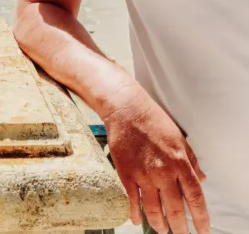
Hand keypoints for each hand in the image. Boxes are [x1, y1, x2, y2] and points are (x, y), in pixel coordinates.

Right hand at [101, 82, 208, 233]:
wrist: (126, 109)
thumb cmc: (154, 120)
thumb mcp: (179, 138)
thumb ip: (191, 160)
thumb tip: (201, 179)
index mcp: (180, 163)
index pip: (195, 198)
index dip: (201, 218)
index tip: (203, 230)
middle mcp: (163, 172)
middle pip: (176, 210)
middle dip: (181, 228)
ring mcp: (144, 175)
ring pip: (154, 211)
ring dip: (160, 225)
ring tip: (163, 230)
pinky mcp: (126, 175)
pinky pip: (132, 201)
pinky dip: (135, 214)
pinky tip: (137, 220)